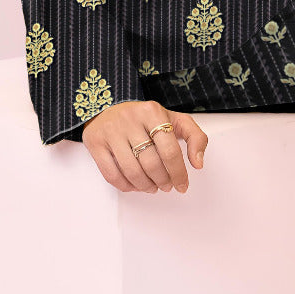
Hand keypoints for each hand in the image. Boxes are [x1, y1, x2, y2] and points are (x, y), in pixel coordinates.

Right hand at [81, 101, 207, 192]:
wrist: (108, 106)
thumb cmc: (145, 118)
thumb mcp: (174, 119)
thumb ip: (195, 137)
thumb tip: (198, 164)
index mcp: (153, 112)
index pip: (170, 150)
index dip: (179, 173)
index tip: (182, 184)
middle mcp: (130, 119)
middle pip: (151, 163)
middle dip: (163, 181)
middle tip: (167, 186)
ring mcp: (111, 131)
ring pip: (132, 171)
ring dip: (146, 186)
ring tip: (153, 187)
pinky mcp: (95, 143)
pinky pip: (111, 174)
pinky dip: (126, 186)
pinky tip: (135, 186)